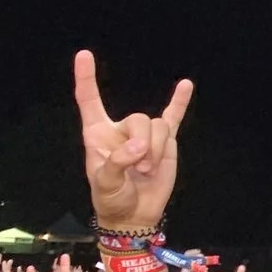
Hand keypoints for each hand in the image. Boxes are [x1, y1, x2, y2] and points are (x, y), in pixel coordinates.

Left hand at [73, 49, 192, 229]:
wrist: (134, 215)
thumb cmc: (111, 198)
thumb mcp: (105, 184)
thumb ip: (118, 162)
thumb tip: (140, 147)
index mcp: (97, 134)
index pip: (89, 100)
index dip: (86, 78)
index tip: (84, 56)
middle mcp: (120, 130)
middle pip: (138, 119)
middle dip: (144, 144)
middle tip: (140, 170)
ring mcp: (144, 135)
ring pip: (158, 126)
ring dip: (157, 151)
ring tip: (148, 171)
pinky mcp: (165, 142)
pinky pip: (173, 117)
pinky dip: (180, 102)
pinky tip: (186, 86)